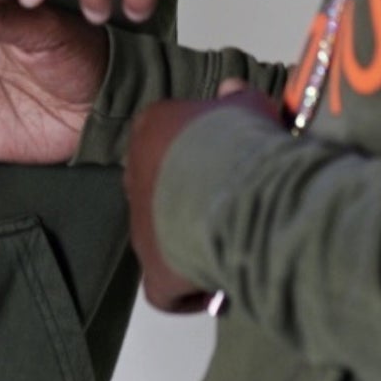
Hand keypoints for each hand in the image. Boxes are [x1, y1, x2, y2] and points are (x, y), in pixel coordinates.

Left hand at [125, 80, 282, 311]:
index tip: (227, 167)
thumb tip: (232, 89)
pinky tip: (216, 285)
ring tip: (232, 243)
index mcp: (151, 128)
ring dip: (190, 242)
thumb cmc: (239, 140)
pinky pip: (166, 290)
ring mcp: (140, 227)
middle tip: (230, 205)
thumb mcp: (245, 105)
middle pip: (160, 190)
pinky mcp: (153, 272)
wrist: (234, 183)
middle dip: (190, 199)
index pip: (165, 142)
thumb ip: (235, 98)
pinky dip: (187, 291)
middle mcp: (134, 175)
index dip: (198, 157)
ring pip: (161, 238)